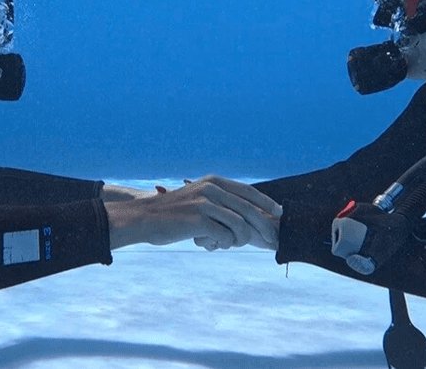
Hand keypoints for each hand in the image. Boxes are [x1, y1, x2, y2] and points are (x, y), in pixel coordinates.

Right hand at [104, 175, 280, 250]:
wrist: (145, 218)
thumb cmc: (174, 213)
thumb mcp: (199, 198)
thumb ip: (220, 201)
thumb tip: (248, 214)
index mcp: (214, 181)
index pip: (248, 191)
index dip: (266, 202)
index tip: (280, 213)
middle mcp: (212, 188)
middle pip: (249, 209)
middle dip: (263, 226)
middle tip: (271, 240)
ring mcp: (205, 203)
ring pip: (239, 225)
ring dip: (240, 240)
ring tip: (229, 244)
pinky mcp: (199, 220)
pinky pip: (225, 237)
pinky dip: (224, 244)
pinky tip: (213, 244)